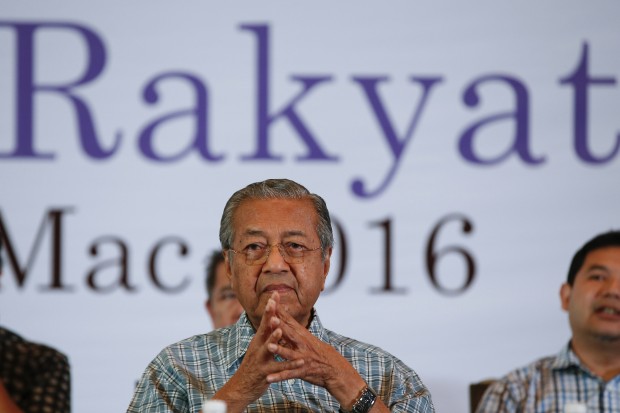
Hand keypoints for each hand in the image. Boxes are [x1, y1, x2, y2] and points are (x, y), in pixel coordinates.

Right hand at [211, 293, 303, 412]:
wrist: (241, 387)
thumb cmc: (253, 365)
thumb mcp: (258, 348)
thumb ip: (267, 334)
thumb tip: (274, 318)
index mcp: (259, 340)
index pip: (265, 320)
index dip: (270, 307)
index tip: (275, 294)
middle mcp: (258, 347)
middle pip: (264, 329)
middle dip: (269, 316)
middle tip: (273, 304)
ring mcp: (260, 360)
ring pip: (268, 348)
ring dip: (274, 338)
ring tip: (280, 330)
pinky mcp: (265, 373)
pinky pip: (279, 369)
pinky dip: (290, 365)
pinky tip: (300, 362)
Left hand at [263, 300, 367, 408]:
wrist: (335, 369)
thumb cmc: (318, 352)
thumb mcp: (307, 338)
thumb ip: (293, 329)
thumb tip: (282, 315)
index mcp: (302, 335)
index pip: (289, 321)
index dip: (280, 311)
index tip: (271, 301)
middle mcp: (303, 344)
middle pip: (289, 333)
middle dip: (280, 326)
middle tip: (270, 318)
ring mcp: (303, 358)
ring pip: (289, 354)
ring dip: (280, 350)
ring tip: (269, 347)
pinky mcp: (303, 371)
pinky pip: (290, 374)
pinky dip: (279, 376)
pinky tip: (269, 379)